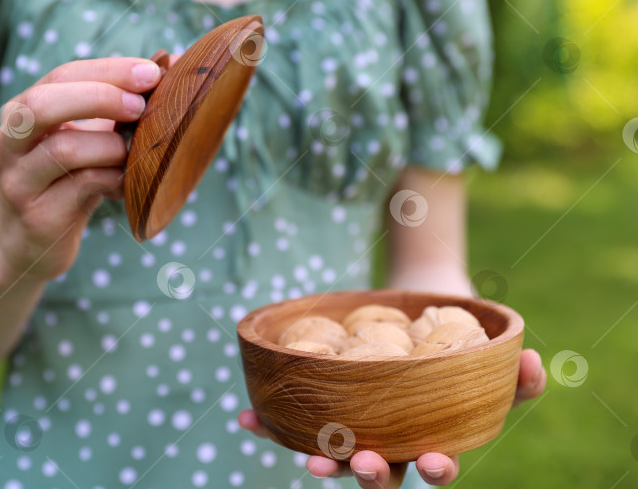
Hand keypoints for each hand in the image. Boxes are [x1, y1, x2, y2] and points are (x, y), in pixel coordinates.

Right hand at [0, 56, 164, 282]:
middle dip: (100, 97)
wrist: (28, 247)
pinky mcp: (37, 216)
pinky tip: (123, 185)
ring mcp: (18, 181)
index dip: (108, 71)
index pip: (61, 76)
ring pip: (65, 149)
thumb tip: (170, 68)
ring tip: (130, 154)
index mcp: (20, 113)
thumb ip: (113, 110)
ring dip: (112, 147)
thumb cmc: (66, 184)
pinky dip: (114, 180)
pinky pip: (83, 187)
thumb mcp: (83, 141)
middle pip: (44, 105)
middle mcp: (9, 143)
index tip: (152, 73)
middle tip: (140, 106)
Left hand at [238, 348, 545, 487]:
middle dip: (371, 473)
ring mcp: (355, 426)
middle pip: (380, 471)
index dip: (436, 468)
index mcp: (431, 436)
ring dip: (318, 457)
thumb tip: (533, 360)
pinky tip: (248, 418)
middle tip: (365, 462)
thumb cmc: (459, 341)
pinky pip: (293, 422)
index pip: (435, 463)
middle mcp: (390, 439)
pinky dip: (270, 425)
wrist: (421, 310)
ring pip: (335, 454)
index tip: (436, 459)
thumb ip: (515, 370)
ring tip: (307, 456)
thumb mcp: (491, 355)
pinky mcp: (324, 407)